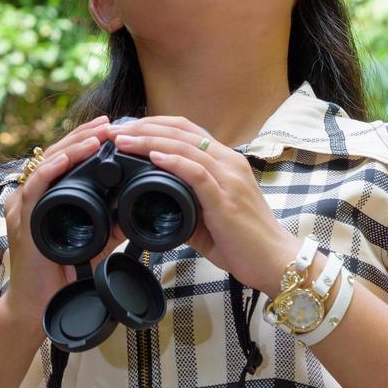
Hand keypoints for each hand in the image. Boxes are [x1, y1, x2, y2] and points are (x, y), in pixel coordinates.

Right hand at [1, 116, 119, 334]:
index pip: (65, 159)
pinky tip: (66, 158)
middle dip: (84, 136)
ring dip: (73, 147)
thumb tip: (136, 208)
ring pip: (46, 164)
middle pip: (56, 154)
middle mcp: (30, 196)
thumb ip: (110, 223)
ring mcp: (23, 206)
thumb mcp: (94, 241)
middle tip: (110, 123)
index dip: (87, 141)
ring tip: (97, 135)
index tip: (111, 129)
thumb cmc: (61, 274)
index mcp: (44, 196)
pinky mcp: (22, 220)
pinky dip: (51, 171)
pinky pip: (34, 187)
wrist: (39, 305)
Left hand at [109, 116, 299, 295]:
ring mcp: (229, 178)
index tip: (125, 129)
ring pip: (185, 146)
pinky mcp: (226, 198)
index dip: (154, 125)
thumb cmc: (244, 241)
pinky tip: (153, 157)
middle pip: (181, 131)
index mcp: (225, 162)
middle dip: (143, 128)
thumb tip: (154, 205)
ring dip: (149, 141)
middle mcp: (229, 163)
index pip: (186, 130)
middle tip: (113, 131)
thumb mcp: (209, 217)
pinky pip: (197, 172)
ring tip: (122, 141)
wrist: (275, 262)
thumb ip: (185, 205)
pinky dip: (173, 161)